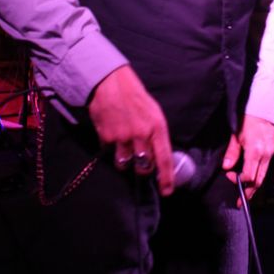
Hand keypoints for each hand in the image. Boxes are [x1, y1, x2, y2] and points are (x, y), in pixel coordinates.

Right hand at [88, 65, 173, 194]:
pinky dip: (111, 149)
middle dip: (143, 170)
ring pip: (125, 164)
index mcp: (157, 127)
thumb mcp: (153, 112)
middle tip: (141, 164)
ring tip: (125, 149)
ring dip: (125, 162)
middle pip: (143, 167)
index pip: (164, 159)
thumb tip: (157, 154)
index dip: (166, 178)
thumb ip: (156, 134)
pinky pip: (110, 153)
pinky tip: (112, 135)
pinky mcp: (106, 137)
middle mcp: (141, 134)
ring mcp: (122, 137)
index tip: (166, 191)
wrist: (110, 82)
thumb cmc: (134, 96)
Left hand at [222, 116, 273, 203]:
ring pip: (263, 176)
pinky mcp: (272, 152)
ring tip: (246, 195)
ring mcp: (270, 154)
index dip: (238, 180)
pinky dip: (258, 177)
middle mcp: (265, 155)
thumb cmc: (248, 119)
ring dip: (254, 187)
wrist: (264, 108)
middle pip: (258, 180)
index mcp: (255, 151)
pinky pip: (265, 169)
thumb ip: (232, 152)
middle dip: (249, 192)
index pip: (248, 175)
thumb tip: (226, 167)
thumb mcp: (236, 134)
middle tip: (239, 202)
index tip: (229, 176)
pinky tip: (251, 181)